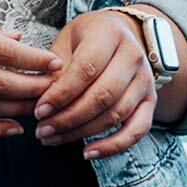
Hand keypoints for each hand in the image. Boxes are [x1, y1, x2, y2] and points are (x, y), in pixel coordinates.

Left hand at [31, 9, 156, 158]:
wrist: (119, 34)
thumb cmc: (86, 39)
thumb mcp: (66, 41)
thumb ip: (54, 70)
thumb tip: (36, 103)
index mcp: (110, 34)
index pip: (86, 69)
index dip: (61, 94)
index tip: (39, 110)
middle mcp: (133, 55)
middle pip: (102, 95)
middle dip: (68, 118)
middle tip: (42, 130)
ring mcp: (145, 80)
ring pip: (115, 114)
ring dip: (82, 132)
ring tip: (53, 138)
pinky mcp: (150, 101)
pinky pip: (136, 130)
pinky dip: (113, 146)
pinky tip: (88, 153)